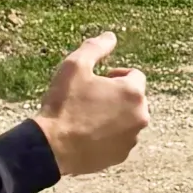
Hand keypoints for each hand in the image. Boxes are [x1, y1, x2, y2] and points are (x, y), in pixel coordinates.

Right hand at [39, 28, 146, 178]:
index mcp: (133, 92)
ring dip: (114, 115)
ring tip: (87, 117)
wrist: (52, 147)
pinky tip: (87, 134)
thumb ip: (96, 47)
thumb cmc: (64, 105)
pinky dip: (109, 135)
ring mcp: (132, 138)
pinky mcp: (121, 155)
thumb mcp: (75, 66)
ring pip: (127, 119)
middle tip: (90, 99)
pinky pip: (120, 139)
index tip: (96, 81)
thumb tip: (111, 36)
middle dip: (116, 95)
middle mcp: (140, 116)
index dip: (115, 75)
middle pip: (134, 98)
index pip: (135, 76)